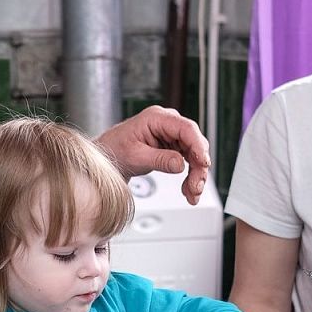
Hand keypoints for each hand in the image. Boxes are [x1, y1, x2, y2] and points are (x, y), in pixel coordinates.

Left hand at [96, 106, 210, 204]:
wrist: (108, 158)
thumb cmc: (116, 150)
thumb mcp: (136, 157)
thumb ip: (159, 159)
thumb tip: (180, 164)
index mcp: (156, 118)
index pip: (186, 128)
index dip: (198, 146)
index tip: (203, 163)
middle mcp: (167, 123)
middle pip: (194, 142)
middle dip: (198, 167)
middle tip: (195, 187)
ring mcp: (171, 135)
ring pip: (195, 154)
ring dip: (196, 175)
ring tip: (192, 193)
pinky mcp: (173, 146)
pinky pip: (189, 160)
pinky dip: (190, 176)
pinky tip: (188, 190)